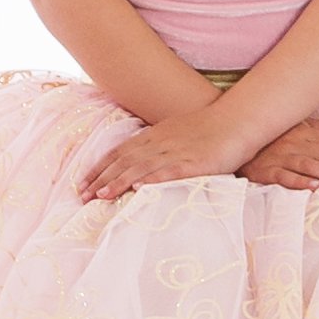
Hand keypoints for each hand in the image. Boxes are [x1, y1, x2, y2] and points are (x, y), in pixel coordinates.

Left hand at [79, 113, 247, 200]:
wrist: (236, 121)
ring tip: (100, 196)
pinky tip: (137, 189)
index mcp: (153, 136)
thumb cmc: (208, 129)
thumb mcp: (175, 133)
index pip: (119, 153)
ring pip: (140, 168)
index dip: (99, 168)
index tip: (82, 183)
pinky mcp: (193, 164)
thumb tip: (139, 161)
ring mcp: (175, 153)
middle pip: (123, 162)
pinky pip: (169, 172)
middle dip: (100, 179)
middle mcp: (159, 144)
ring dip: (118, 183)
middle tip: (82, 196)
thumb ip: (157, 145)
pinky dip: (151, 181)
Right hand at [238, 111, 318, 192]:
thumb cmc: (270, 139)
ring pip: (312, 165)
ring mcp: (280, 156)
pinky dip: (299, 181)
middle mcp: (297, 143)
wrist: (231, 141)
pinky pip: (283, 176)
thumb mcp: (297, 128)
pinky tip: (314, 187)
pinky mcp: (264, 170)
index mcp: (308, 133)